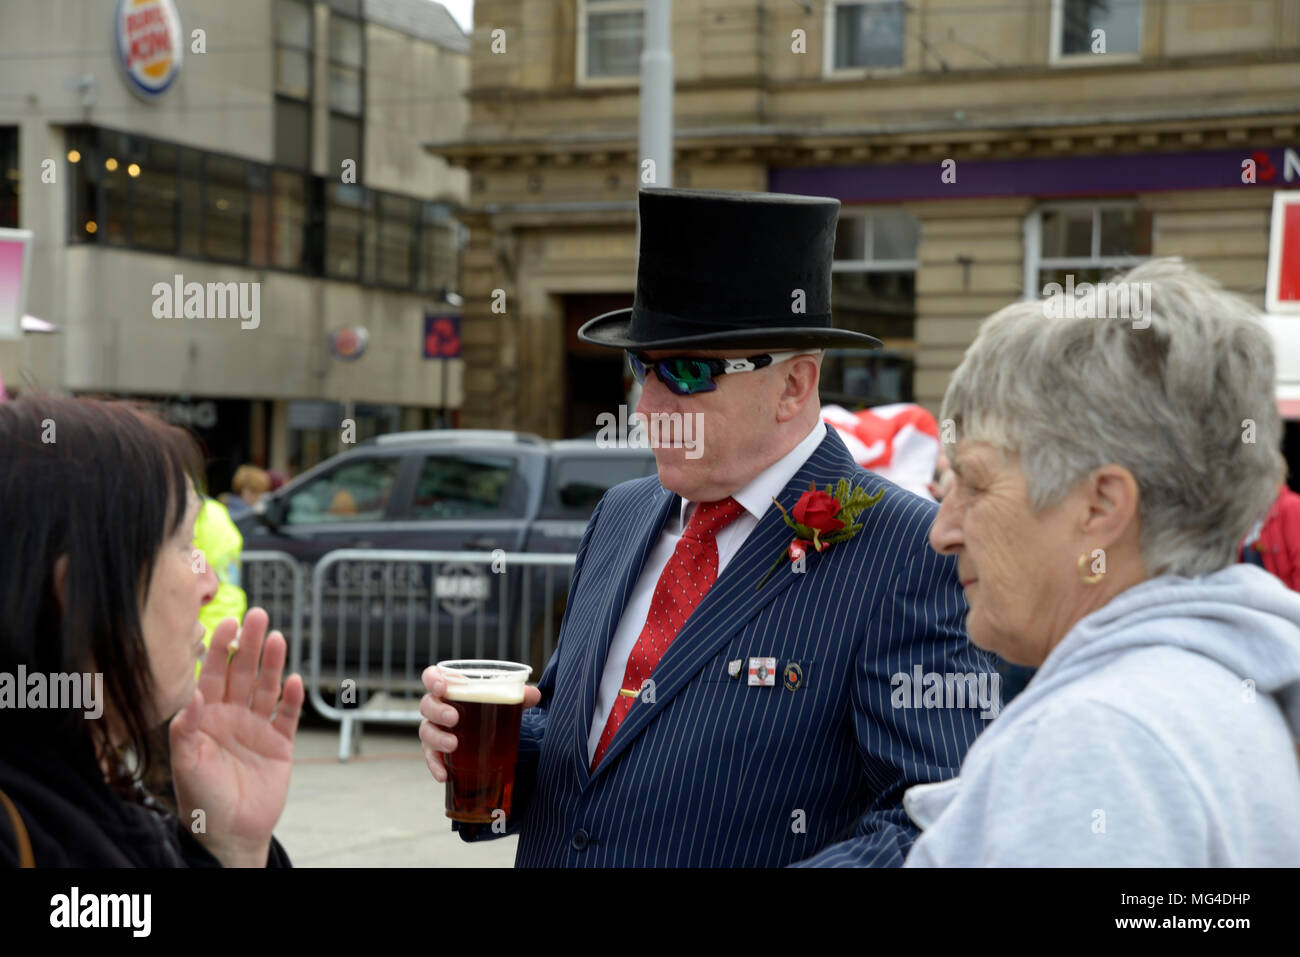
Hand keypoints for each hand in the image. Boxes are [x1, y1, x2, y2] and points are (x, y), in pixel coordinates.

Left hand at [170, 608, 304, 866]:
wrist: (229, 834)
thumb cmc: (200, 801)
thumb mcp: (186, 764)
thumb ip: (186, 729)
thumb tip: (191, 694)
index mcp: (206, 717)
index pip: (213, 674)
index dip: (219, 649)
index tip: (227, 623)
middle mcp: (232, 717)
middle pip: (244, 673)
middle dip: (250, 644)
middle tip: (259, 615)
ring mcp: (257, 728)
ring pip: (267, 688)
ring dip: (273, 663)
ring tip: (278, 638)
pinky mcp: (280, 745)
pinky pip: (288, 716)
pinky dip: (293, 698)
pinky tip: (295, 680)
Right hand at [419, 665, 540, 782]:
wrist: (485, 733)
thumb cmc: (487, 709)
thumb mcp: (503, 700)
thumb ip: (518, 696)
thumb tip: (534, 695)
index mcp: (450, 688)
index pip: (431, 676)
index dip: (432, 679)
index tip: (442, 687)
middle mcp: (437, 708)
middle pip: (427, 705)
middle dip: (438, 711)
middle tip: (454, 718)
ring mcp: (434, 729)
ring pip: (426, 731)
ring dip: (438, 738)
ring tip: (454, 745)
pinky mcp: (436, 751)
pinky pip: (431, 758)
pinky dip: (436, 766)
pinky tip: (444, 774)